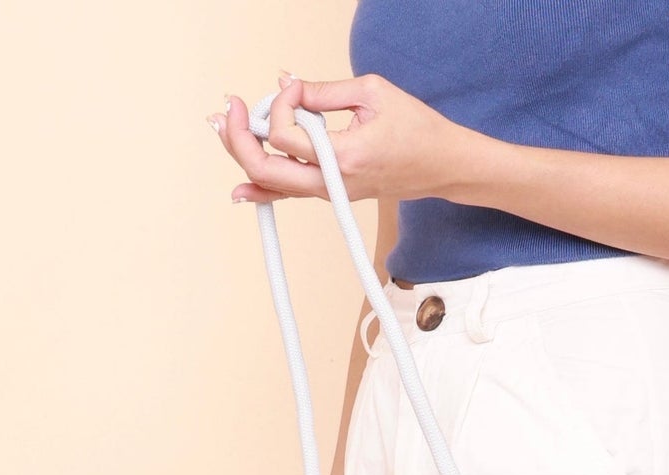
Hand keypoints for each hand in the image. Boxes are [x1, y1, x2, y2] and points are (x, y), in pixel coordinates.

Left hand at [210, 74, 492, 206]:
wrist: (443, 167)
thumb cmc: (417, 130)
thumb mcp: (372, 93)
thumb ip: (324, 91)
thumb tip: (287, 85)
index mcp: (344, 158)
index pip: (286, 134)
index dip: (280, 103)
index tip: (296, 86)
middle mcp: (332, 184)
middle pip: (265, 170)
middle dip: (239, 137)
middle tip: (230, 108)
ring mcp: (330, 193)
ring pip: (271, 183)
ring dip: (243, 153)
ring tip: (224, 125)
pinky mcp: (331, 192)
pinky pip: (289, 194)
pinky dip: (262, 188)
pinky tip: (240, 188)